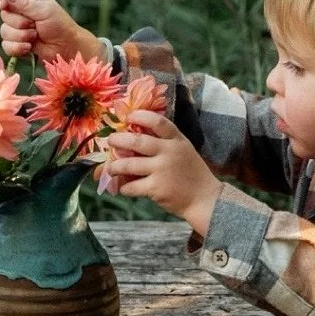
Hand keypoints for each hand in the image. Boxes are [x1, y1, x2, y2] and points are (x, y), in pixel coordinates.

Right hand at [0, 0, 99, 62]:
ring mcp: (17, 29)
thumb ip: (24, 4)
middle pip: (4, 15)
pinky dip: (17, 48)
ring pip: (4, 31)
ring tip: (35, 36)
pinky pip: (6, 46)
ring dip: (20, 36)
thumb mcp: (44, 10)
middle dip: (19, 23)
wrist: (66, 47)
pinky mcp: (17, 44)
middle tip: (34, 25)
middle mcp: (20, 12)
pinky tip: (29, 47)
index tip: (4, 5)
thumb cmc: (60, 25)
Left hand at [102, 111, 220, 235]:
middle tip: (110, 141)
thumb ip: (164, 142)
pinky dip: (124, 187)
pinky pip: (131, 186)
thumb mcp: (183, 150)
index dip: (140, 116)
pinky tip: (123, 187)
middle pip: (137, 141)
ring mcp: (162, 170)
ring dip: (115, 166)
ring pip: (129, 164)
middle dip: (118, 140)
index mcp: (177, 140)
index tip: (128, 117)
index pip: (158, 122)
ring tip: (111, 168)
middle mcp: (169, 152)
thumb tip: (134, 135)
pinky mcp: (156, 188)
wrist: (204, 199)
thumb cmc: (191, 173)